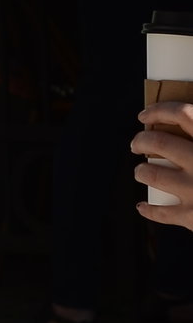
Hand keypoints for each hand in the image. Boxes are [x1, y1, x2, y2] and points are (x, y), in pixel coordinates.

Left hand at [133, 103, 192, 226]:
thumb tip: (184, 119)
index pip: (184, 115)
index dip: (160, 110)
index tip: (144, 114)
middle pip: (159, 143)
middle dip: (141, 141)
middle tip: (137, 144)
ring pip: (152, 174)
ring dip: (142, 171)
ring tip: (142, 172)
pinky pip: (160, 212)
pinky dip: (148, 209)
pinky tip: (143, 206)